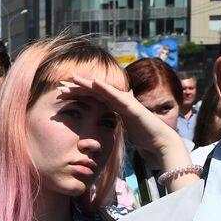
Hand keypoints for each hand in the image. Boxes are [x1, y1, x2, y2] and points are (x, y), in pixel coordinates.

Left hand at [60, 75, 196, 190]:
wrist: (160, 142)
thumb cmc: (143, 136)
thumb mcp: (122, 129)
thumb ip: (114, 124)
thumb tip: (103, 129)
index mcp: (115, 107)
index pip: (93, 98)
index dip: (78, 95)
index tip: (61, 94)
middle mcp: (120, 101)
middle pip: (95, 91)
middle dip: (78, 87)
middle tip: (60, 84)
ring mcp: (126, 102)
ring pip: (104, 90)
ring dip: (88, 84)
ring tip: (73, 78)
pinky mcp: (132, 106)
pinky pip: (117, 95)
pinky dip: (105, 88)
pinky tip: (94, 82)